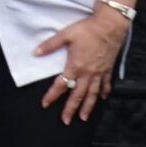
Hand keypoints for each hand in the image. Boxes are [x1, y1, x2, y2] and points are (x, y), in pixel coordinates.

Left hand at [35, 6, 129, 122]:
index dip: (52, 95)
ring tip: (84, 118)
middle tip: (66, 121)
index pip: (61, 85)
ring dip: (88, 107)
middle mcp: (88, 73)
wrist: (110, 25)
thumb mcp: (66, 34)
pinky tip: (103, 98)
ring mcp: (99, 72)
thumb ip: (50, 45)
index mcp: (75, 66)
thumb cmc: (87, 29)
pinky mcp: (108, 68)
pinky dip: (104, 92)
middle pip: (78, 95)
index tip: (45, 104)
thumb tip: (35, 53)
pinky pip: (106, 84)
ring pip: (93, 94)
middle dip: (71, 109)